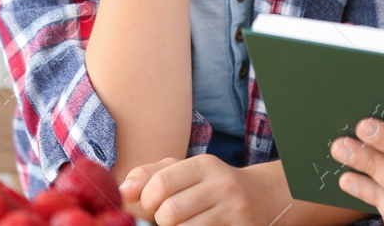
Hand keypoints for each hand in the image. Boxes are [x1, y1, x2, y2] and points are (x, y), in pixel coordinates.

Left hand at [121, 154, 269, 224]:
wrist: (261, 197)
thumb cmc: (210, 185)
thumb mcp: (184, 170)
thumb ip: (150, 175)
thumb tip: (122, 191)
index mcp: (204, 165)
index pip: (160, 184)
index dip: (146, 200)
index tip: (151, 204)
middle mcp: (222, 185)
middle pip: (169, 213)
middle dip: (161, 221)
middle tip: (168, 218)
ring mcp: (234, 211)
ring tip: (183, 223)